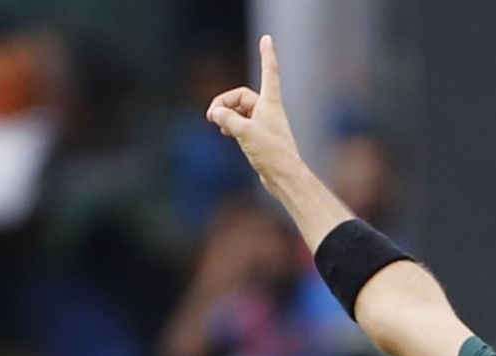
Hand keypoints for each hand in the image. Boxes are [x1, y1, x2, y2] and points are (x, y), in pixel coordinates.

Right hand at [205, 35, 306, 198]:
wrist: (284, 178)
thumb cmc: (271, 153)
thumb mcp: (244, 132)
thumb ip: (227, 119)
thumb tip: (216, 112)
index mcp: (270, 103)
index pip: (269, 72)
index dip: (267, 55)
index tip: (266, 38)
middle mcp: (269, 111)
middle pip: (241, 97)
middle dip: (224, 102)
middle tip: (211, 115)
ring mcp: (265, 124)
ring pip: (241, 111)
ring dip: (227, 114)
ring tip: (216, 124)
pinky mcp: (262, 138)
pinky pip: (243, 124)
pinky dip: (231, 124)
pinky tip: (224, 131)